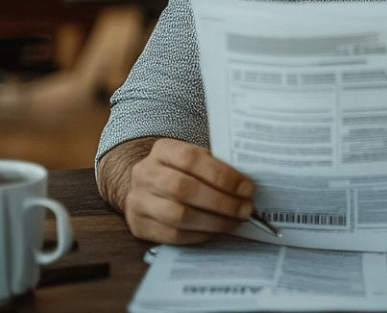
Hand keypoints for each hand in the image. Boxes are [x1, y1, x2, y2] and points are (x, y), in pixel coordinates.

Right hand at [122, 138, 256, 243]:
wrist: (146, 189)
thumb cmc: (180, 172)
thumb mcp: (194, 160)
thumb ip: (215, 167)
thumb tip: (246, 186)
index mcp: (162, 150)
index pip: (191, 159)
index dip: (222, 175)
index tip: (247, 188)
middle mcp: (145, 174)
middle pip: (184, 189)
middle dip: (221, 201)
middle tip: (246, 209)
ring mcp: (139, 201)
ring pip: (178, 215)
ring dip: (214, 221)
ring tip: (235, 222)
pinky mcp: (139, 225)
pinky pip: (174, 235)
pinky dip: (200, 234)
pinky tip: (217, 231)